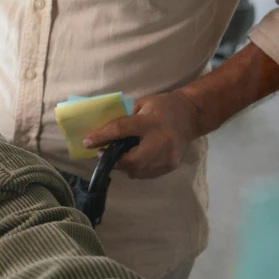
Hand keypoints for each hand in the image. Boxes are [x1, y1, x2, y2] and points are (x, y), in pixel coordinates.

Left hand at [84, 91, 204, 179]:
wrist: (192, 115)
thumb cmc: (163, 106)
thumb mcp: (142, 104)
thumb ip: (124, 119)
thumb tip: (102, 133)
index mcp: (150, 122)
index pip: (121, 131)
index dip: (101, 137)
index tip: (87, 142)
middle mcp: (161, 141)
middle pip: (131, 161)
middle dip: (114, 160)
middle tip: (105, 153)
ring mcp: (168, 156)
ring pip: (138, 171)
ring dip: (125, 165)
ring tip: (121, 155)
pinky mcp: (171, 165)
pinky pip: (147, 174)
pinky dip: (137, 168)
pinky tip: (136, 158)